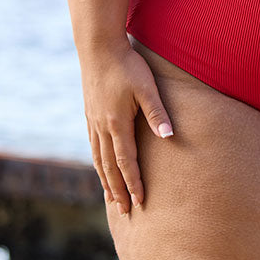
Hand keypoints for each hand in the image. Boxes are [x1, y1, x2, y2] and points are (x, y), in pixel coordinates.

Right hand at [80, 40, 172, 214]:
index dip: (134, 183)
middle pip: (110, 167)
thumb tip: (169, 137)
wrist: (99, 48)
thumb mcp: (147, 87)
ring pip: (98, 159)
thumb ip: (157, 113)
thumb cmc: (127, 66)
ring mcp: (93, 122)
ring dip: (106, 181)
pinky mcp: (90, 115)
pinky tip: (101, 168)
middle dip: (118, 190)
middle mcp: (102, 128)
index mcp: (117, 124)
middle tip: (124, 212)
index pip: (127, 162)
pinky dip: (97, 163)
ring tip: (111, 199)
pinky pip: (93, 147)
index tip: (140, 202)